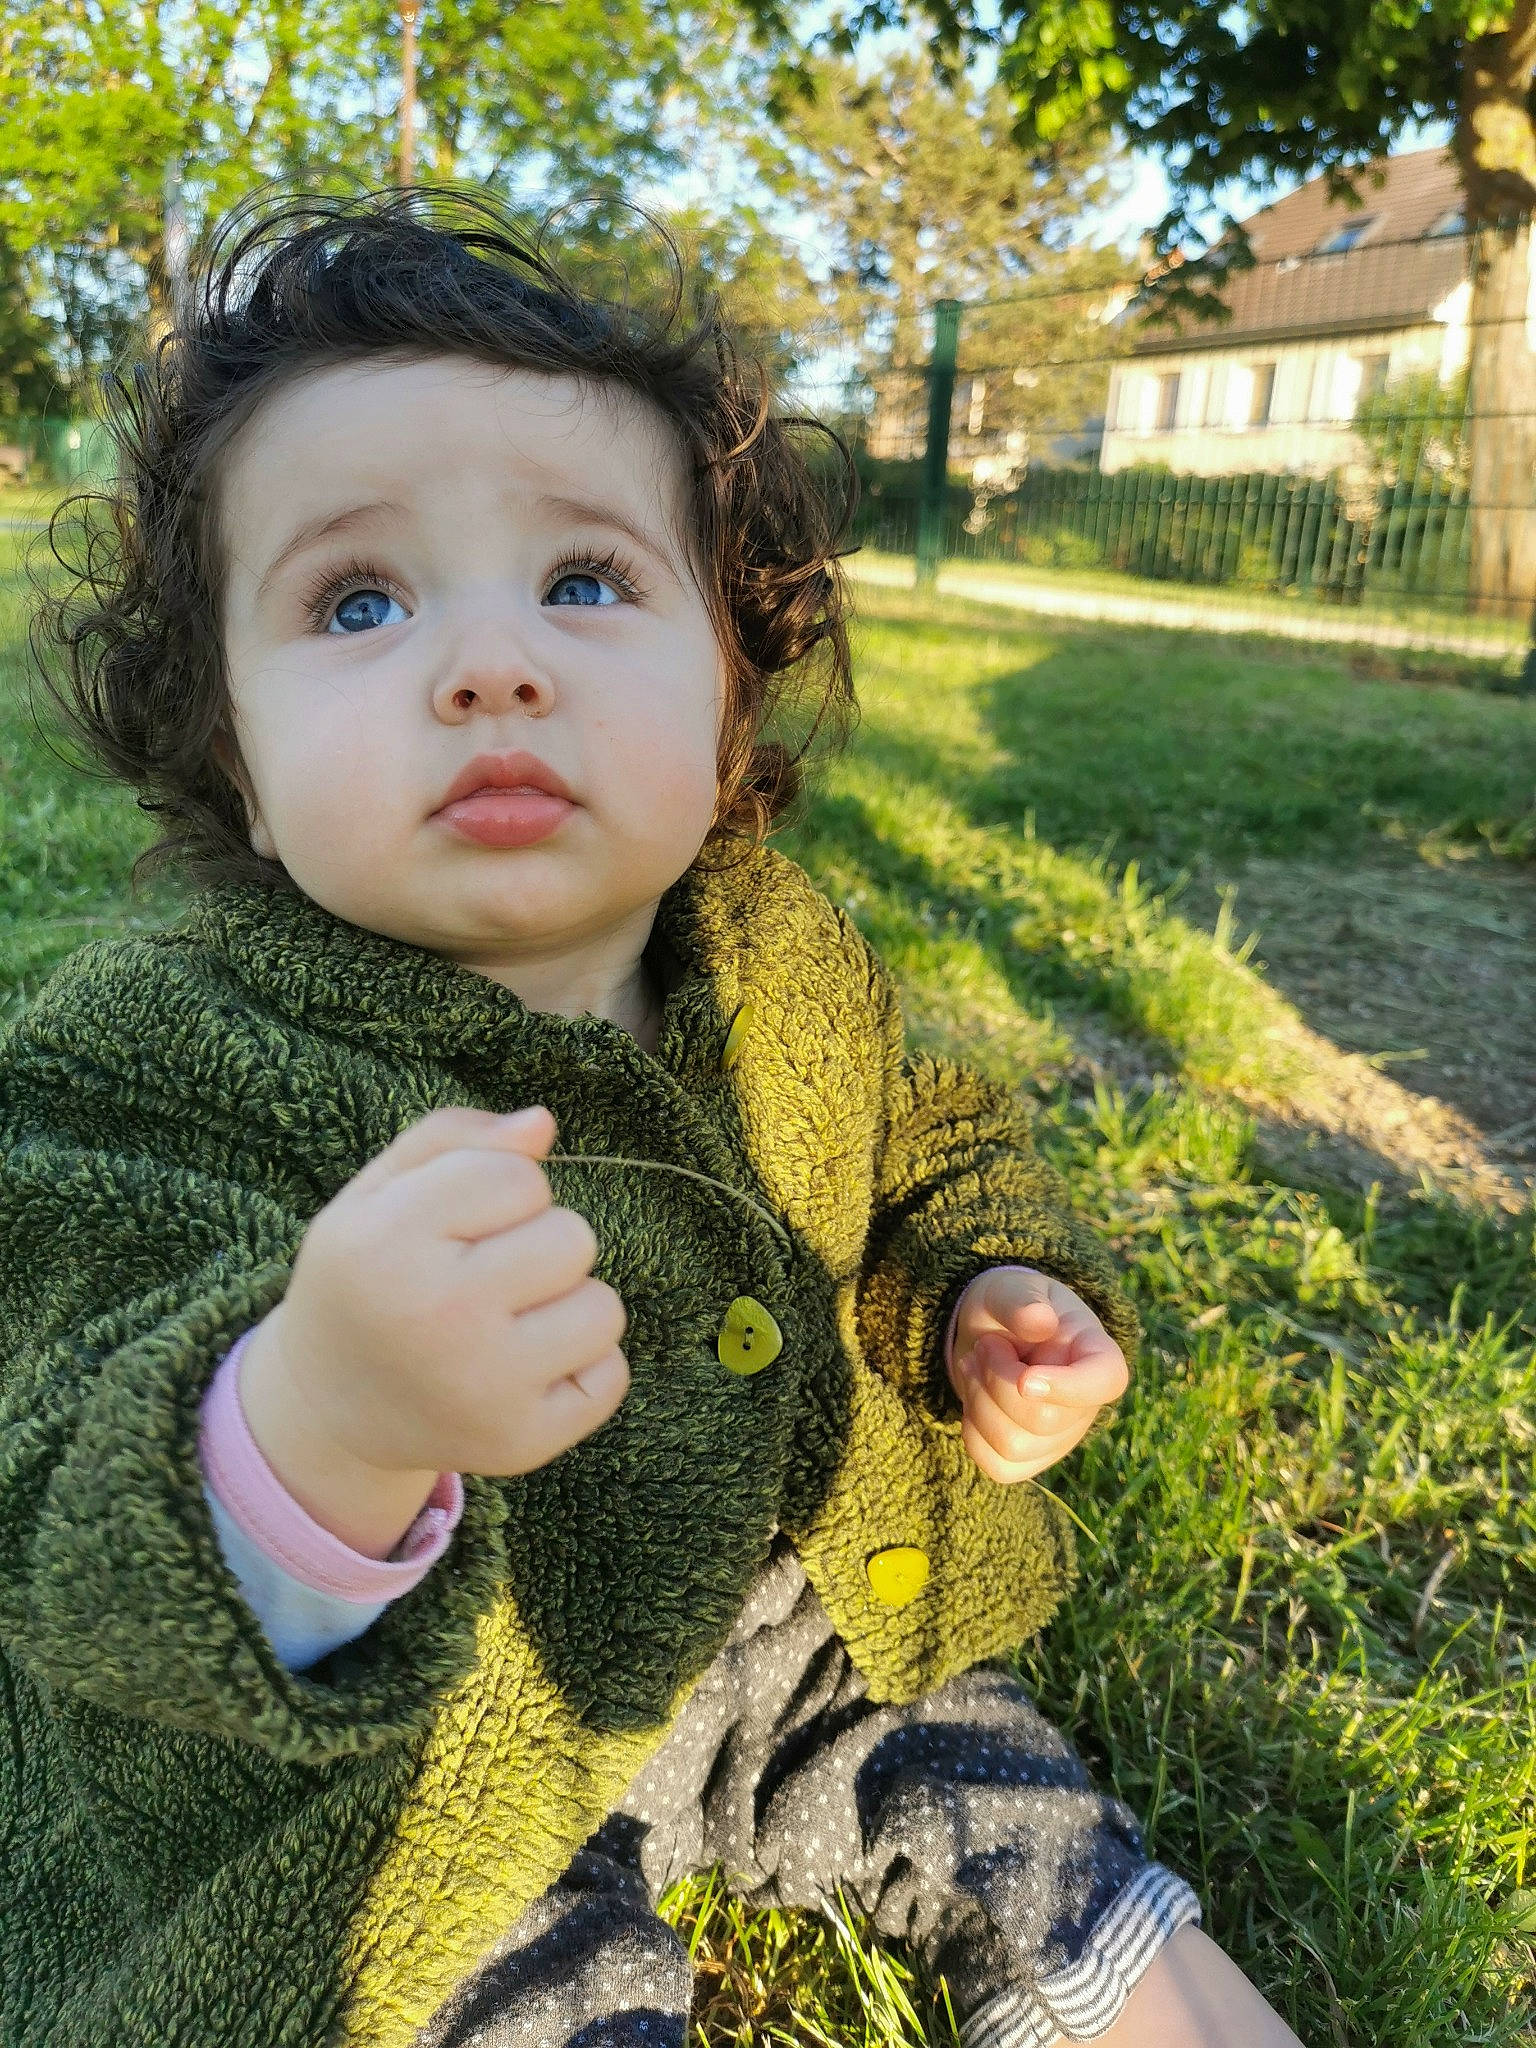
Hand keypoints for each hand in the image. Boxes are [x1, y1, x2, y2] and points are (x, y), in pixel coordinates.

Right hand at [238, 1105, 630, 1554]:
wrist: (328, 1407)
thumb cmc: (368, 1278)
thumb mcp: (376, 1192)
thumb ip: (453, 1138)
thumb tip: (542, 1124)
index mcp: (388, 1240)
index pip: (518, 1177)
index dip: (498, 1192)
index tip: (455, 1227)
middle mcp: (437, 1316)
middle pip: (572, 1236)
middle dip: (539, 1244)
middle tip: (482, 1277)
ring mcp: (483, 1388)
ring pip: (604, 1308)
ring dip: (567, 1305)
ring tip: (506, 1322)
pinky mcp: (521, 1443)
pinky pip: (612, 1375)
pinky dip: (581, 1367)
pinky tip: (522, 1370)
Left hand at [948, 1266, 1128, 1483]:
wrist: (992, 1332)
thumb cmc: (1011, 1307)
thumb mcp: (1011, 1289)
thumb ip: (1022, 1300)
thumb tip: (1041, 1321)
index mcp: (1095, 1354)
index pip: (1107, 1381)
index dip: (1070, 1387)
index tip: (1026, 1378)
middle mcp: (1086, 1405)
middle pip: (1044, 1420)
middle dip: (997, 1379)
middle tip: (986, 1346)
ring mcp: (1060, 1438)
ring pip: (1015, 1446)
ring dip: (978, 1400)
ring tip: (975, 1364)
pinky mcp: (1029, 1459)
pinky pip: (997, 1466)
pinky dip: (972, 1431)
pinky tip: (974, 1397)